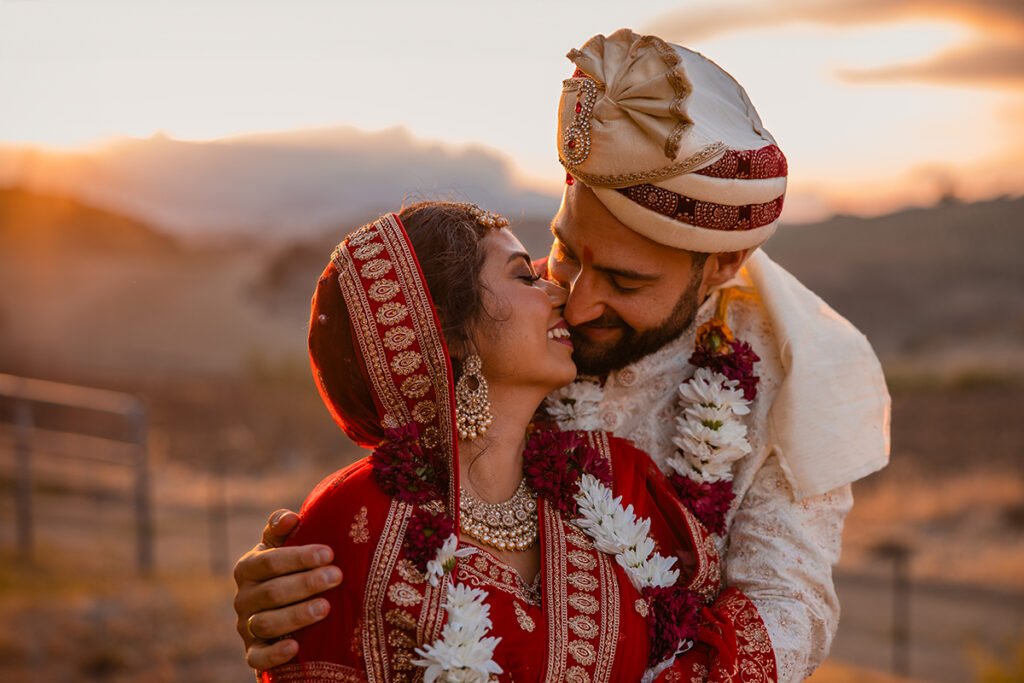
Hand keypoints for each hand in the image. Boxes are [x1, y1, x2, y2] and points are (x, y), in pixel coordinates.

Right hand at [233, 509, 342, 670]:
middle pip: (272, 592)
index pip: (269, 562)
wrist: (284, 612)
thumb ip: (282, 530)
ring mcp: (246, 627)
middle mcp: (243, 598)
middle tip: (336, 577)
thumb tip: (290, 518)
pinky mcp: (253, 653)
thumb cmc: (289, 571)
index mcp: (248, 568)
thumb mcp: (283, 548)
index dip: (298, 557)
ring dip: (297, 615)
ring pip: (267, 623)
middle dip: (306, 583)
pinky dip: (274, 653)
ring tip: (326, 607)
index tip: (328, 553)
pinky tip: (295, 646)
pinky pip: (258, 657)